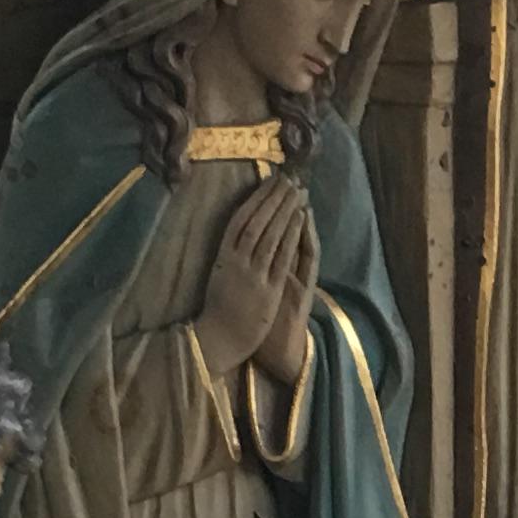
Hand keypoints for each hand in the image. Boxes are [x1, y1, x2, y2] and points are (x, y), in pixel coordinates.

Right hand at [197, 176, 313, 376]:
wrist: (218, 340)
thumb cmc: (218, 311)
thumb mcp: (218, 276)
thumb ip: (228, 256)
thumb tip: (235, 236)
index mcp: (222, 256)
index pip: (240, 219)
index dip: (256, 198)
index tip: (269, 181)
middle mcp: (236, 261)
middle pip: (257, 222)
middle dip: (273, 198)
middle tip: (288, 178)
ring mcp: (253, 274)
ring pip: (270, 234)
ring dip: (284, 210)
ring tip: (296, 190)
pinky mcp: (268, 288)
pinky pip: (281, 256)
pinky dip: (290, 234)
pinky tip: (299, 217)